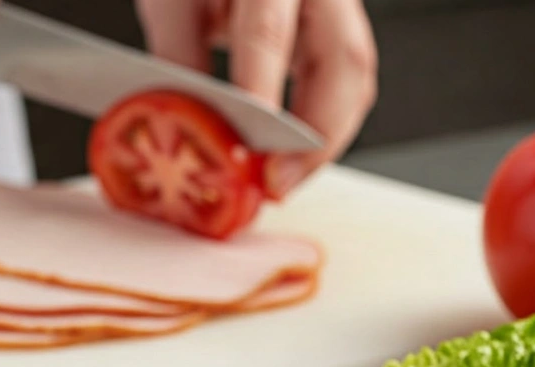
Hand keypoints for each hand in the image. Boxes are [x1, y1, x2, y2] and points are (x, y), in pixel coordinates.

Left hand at [135, 0, 377, 197]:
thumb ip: (178, 58)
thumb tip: (186, 130)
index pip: (267, 32)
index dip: (260, 96)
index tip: (248, 149)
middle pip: (343, 61)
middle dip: (315, 136)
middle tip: (277, 181)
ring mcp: (338, 5)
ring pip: (355, 77)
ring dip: (324, 139)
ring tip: (283, 179)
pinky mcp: (339, 27)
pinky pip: (347, 82)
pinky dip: (323, 124)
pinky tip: (294, 154)